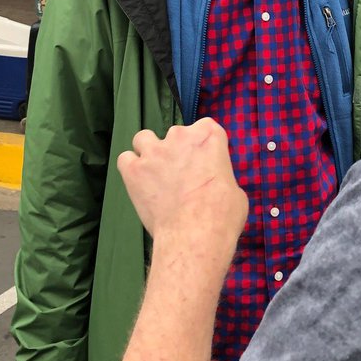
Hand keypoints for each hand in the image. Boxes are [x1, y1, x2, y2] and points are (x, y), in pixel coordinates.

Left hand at [117, 118, 247, 265]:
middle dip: (177, 151)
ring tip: (154, 172)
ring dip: (148, 151)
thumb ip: (219, 176)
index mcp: (209, 136)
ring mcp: (154, 151)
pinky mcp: (133, 170)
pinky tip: (139, 182)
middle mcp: (180, 136)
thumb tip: (215, 185)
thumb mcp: (234, 189)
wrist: (195, 233)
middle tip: (181, 175)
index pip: (205, 127)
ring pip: (144, 138)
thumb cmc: (222, 214)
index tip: (204, 161)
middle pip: (175, 133)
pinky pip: (125, 159)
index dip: (203, 145)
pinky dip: (130, 168)